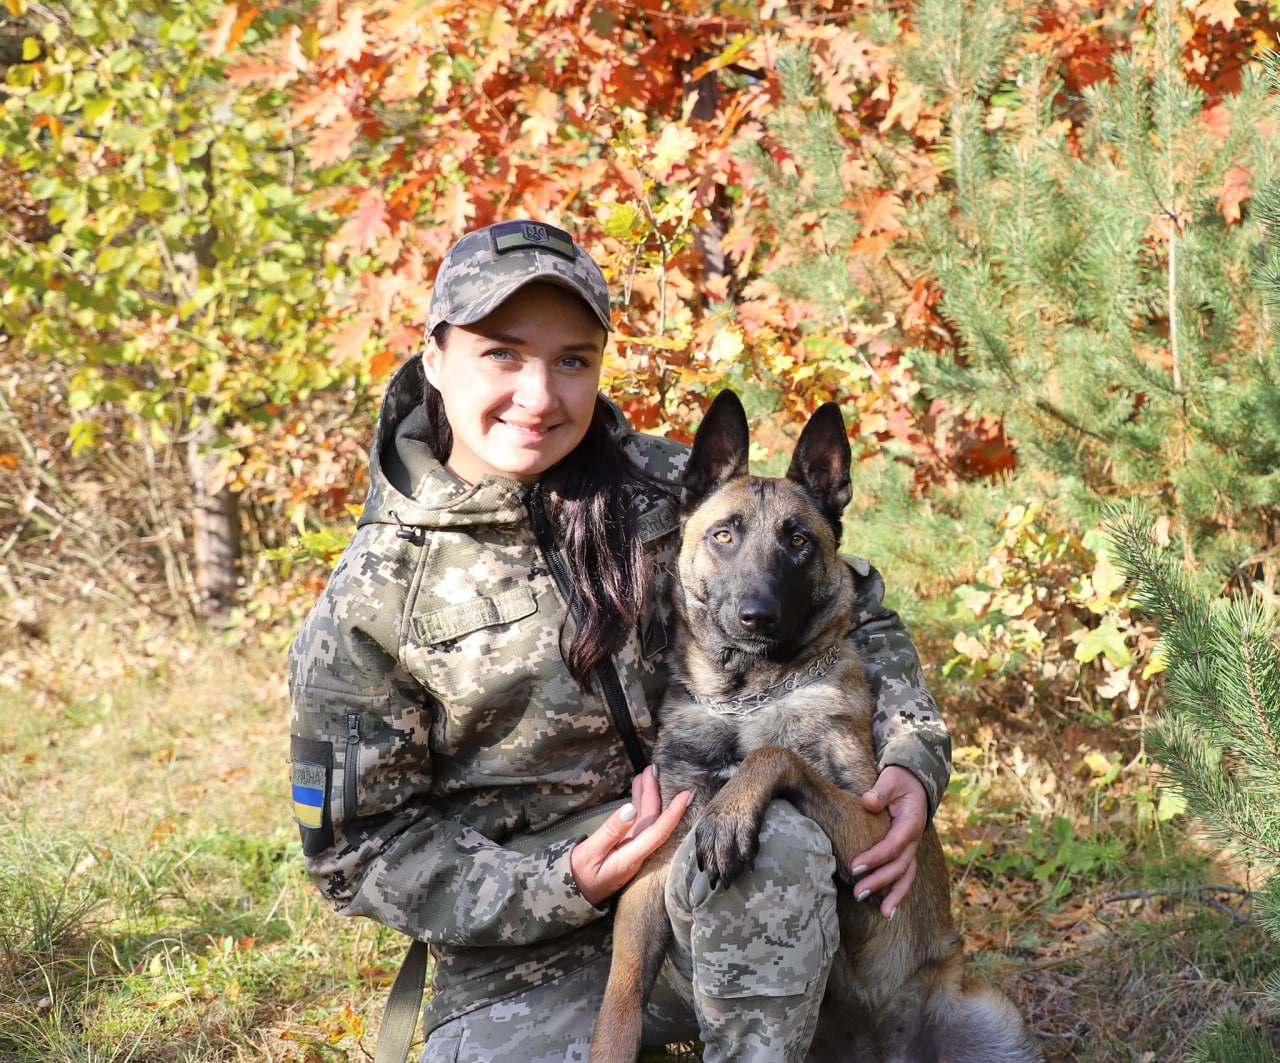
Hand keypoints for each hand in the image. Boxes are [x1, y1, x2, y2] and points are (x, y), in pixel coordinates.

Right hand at [570, 766, 691, 906]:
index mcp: (632, 856)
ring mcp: (632, 850)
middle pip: (652, 819)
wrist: (570, 895)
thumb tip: (630, 809)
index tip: (686, 794)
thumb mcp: (590, 853)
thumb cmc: (579, 876)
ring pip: (644, 819)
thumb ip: (611, 831)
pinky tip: (636, 795)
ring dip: (646, 796)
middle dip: (654, 793)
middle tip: (653, 769)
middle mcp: (637, 853)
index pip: (659, 831)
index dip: (674, 812)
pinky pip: (636, 824)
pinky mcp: (625, 848)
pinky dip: (637, 806)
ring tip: (646, 774)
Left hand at [851, 765, 927, 919]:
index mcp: (911, 822)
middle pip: (900, 866)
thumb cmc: (899, 781)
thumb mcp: (891, 780)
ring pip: (907, 876)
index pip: (894, 845)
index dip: (876, 857)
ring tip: (883, 914)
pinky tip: (889, 909)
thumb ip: (881, 791)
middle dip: (880, 881)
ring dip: (895, 896)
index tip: (856, 867)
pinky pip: (904, 876)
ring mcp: (912, 848)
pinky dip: (898, 892)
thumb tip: (869, 802)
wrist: (915, 783)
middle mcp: (914, 839)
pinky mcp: (906, 853)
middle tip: (858, 893)